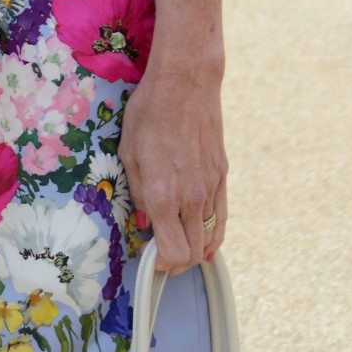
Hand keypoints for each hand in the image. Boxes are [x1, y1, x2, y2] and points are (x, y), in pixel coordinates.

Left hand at [119, 63, 227, 275]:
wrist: (185, 85)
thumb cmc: (148, 114)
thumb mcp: (128, 153)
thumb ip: (136, 194)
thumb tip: (144, 223)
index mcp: (164, 196)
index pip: (174, 254)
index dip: (162, 265)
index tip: (151, 261)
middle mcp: (191, 198)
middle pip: (192, 254)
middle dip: (176, 262)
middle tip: (162, 257)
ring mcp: (211, 188)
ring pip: (209, 238)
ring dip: (194, 248)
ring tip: (179, 245)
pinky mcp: (222, 176)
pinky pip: (221, 217)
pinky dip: (213, 233)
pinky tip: (205, 239)